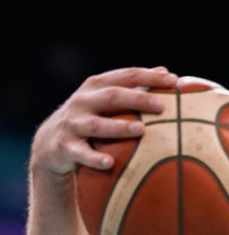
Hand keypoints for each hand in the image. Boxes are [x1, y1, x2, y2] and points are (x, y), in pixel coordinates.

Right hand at [30, 67, 177, 176]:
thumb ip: (132, 87)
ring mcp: (73, 124)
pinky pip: (82, 153)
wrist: (51, 144)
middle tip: (162, 106)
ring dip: (119, 127)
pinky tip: (110, 163)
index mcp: (96, 87)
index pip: (125, 76)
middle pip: (112, 97)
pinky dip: (95, 158)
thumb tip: (165, 72)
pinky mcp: (66, 146)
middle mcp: (83, 102)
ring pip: (97, 125)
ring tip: (142, 130)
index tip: (172, 79)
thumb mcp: (106, 100)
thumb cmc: (90, 118)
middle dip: (137, 99)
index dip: (148, 76)